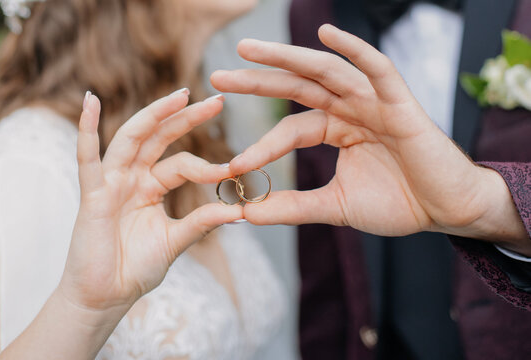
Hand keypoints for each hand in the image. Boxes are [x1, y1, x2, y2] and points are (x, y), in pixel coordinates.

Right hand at [59, 91, 242, 311]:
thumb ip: (203, 222)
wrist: (106, 297)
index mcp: (151, 187)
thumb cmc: (136, 268)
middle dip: (187, 118)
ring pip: (132, 139)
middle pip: (160, 138)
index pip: (181, 163)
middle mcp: (132, 178)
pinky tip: (90, 102)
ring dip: (154, 115)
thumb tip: (240, 210)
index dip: (207, 166)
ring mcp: (111, 183)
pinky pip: (87, 159)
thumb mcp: (177, 241)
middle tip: (218, 100)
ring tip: (180, 96)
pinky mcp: (92, 195)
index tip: (234, 170)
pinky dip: (86, 130)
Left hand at [211, 24, 527, 248]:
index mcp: (336, 129)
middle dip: (258, 79)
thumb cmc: (397, 204)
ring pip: (326, 71)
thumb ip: (293, 207)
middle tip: (217, 75)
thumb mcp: (334, 206)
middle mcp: (350, 109)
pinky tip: (326, 34)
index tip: (232, 165)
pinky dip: (354, 50)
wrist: (445, 211)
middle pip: (297, 87)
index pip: (290, 129)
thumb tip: (245, 212)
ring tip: (248, 48)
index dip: (261, 145)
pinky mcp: (401, 103)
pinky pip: (377, 69)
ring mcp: (374, 102)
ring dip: (287, 57)